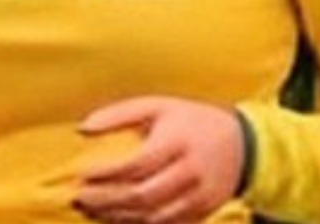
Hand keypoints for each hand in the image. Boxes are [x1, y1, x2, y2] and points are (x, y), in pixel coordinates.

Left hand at [73, 97, 243, 223]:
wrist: (242, 145)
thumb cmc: (191, 121)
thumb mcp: (158, 107)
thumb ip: (119, 114)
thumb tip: (82, 129)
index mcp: (178, 142)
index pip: (137, 164)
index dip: (106, 173)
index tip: (79, 175)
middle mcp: (189, 172)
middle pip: (141, 195)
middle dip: (104, 200)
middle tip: (77, 197)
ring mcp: (197, 197)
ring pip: (150, 216)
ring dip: (114, 216)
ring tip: (88, 209)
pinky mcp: (200, 214)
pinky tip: (113, 218)